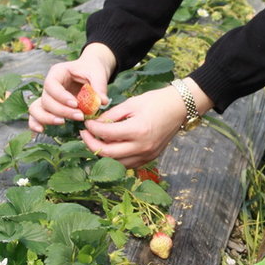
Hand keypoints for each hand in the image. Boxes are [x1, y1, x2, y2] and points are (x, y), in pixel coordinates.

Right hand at [27, 42, 115, 132]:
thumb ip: (99, 86)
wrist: (91, 71)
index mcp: (57, 72)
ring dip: (48, 118)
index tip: (76, 104)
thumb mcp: (97, 74)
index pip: (51, 85)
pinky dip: (36, 123)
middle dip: (61, 111)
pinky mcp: (50, 107)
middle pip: (46, 100)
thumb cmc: (92, 69)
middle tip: (80, 116)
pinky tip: (42, 130)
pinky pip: (36, 116)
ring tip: (63, 123)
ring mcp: (48, 97)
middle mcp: (49, 85)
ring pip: (37, 109)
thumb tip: (102, 102)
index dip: (61, 97)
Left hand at [81, 80, 212, 167]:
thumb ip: (112, 115)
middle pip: (108, 153)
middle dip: (92, 144)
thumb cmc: (156, 101)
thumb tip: (96, 123)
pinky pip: (128, 164)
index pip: (106, 134)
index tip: (86, 123)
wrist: (179, 107)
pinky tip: (113, 146)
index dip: (92, 129)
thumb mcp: (131, 103)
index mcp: (137, 130)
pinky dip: (117, 158)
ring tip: (97, 140)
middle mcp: (142, 146)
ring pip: (117, 163)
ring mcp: (147, 155)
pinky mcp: (150, 157)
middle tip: (85, 134)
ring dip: (104, 153)